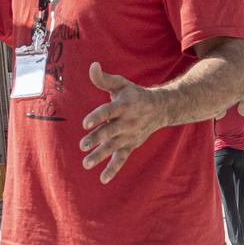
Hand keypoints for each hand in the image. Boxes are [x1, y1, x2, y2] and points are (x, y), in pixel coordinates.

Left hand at [79, 62, 168, 183]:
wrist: (160, 109)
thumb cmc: (134, 94)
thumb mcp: (121, 84)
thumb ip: (104, 79)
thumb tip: (92, 66)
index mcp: (124, 106)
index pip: (108, 111)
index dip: (97, 117)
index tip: (85, 123)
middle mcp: (127, 122)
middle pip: (110, 132)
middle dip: (97, 139)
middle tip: (83, 145)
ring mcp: (129, 136)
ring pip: (113, 147)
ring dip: (100, 156)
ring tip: (86, 163)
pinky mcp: (131, 146)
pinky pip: (122, 159)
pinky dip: (113, 169)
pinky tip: (103, 179)